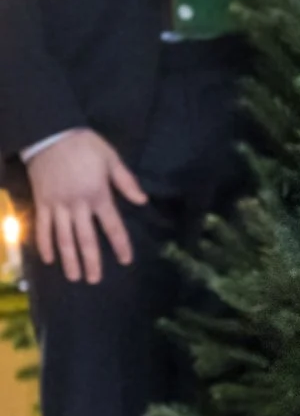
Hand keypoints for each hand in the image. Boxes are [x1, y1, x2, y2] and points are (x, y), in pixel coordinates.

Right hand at [26, 130, 145, 284]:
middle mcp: (77, 204)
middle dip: (91, 261)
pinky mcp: (41, 203)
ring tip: (74, 277)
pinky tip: (49, 259)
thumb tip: (142, 201)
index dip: (120, 244)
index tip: (125, 260)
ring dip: (68, 259)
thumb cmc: (85, 146)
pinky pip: (42, 227)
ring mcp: (57, 205)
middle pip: (85, 238)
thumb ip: (126, 182)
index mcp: (98, 194)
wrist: (50, 135)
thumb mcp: (112, 159)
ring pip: (63, 238)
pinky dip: (45, 244)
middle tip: (94, 280)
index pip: (112, 225)